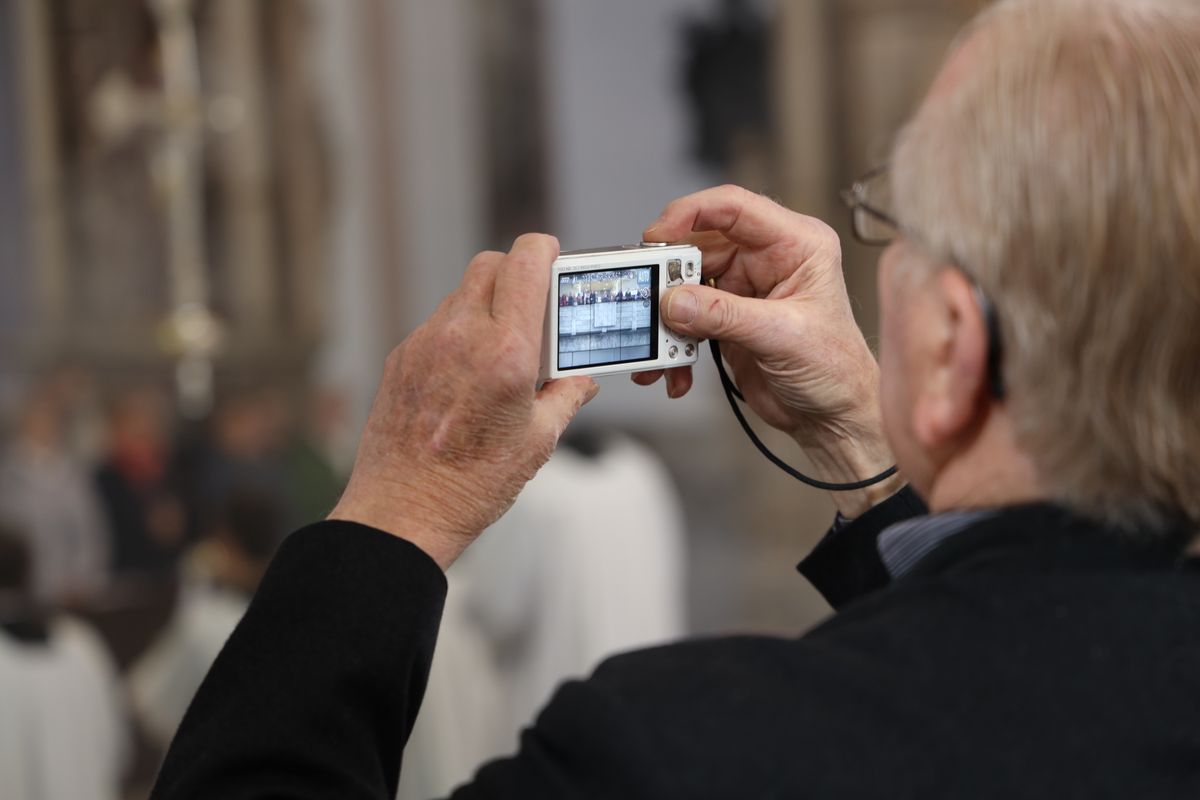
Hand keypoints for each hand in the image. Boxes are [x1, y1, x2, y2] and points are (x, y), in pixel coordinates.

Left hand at [330, 235, 598, 568]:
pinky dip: (459, 333)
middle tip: (535, 306)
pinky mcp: (400, 358)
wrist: (404, 511)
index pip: (525, 262)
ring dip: (487, 305)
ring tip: (503, 349)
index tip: (554, 260)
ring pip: (461, 294)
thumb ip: (566, 397)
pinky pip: (437, 326)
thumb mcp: (538, 441)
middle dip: (516, 273)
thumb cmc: (472, 483)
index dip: (543, 251)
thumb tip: (581, 381)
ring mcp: (425, 344)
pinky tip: (468, 374)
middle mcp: (462, 336)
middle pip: (489, 264)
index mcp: (506, 351)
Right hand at [638, 186, 900, 515]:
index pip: (734, 208)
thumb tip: (674, 300)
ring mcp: (745, 288)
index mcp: (795, 244)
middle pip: (700, 246)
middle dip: (670, 276)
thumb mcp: (781, 337)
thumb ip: (724, 315)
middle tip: (649, 300)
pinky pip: (686, 319)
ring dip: (667, 317)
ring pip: (686, 284)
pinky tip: (675, 368)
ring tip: (659, 346)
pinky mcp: (727, 318)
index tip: (657, 236)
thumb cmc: (835, 370)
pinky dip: (674, 343)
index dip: (690, 213)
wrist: (833, 417)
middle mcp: (768, 259)